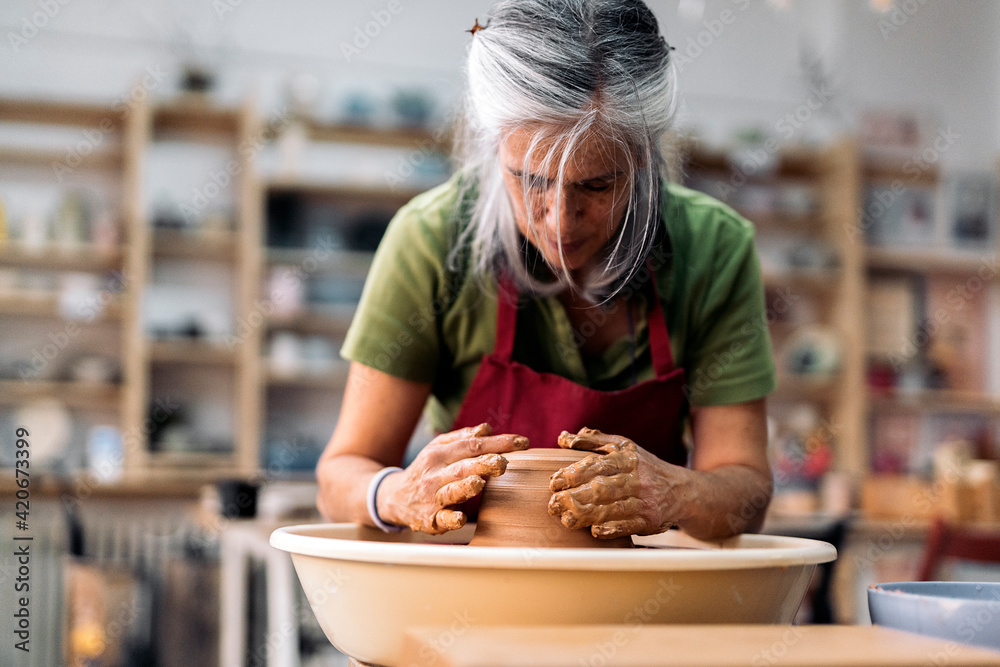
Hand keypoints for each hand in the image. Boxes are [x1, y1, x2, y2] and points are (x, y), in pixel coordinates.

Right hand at [379, 423, 528, 533]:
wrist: (392, 497)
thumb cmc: (424, 470)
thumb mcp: (437, 449)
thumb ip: (462, 438)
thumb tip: (487, 428)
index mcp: (440, 454)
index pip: (472, 445)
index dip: (498, 443)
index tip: (523, 443)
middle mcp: (436, 474)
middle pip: (463, 466)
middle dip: (484, 463)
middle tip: (504, 462)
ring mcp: (432, 497)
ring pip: (451, 491)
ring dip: (466, 487)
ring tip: (479, 482)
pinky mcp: (430, 519)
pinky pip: (441, 519)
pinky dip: (450, 518)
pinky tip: (460, 517)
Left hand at [548, 427, 680, 538]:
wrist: (682, 491)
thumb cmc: (644, 466)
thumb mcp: (623, 446)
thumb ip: (593, 441)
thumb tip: (563, 438)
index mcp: (628, 458)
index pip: (597, 465)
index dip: (573, 474)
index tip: (554, 482)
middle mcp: (637, 479)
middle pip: (602, 489)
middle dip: (574, 497)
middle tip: (553, 504)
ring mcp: (645, 502)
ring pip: (612, 509)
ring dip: (586, 516)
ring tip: (565, 519)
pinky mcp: (650, 522)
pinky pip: (628, 526)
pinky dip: (610, 529)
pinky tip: (594, 531)